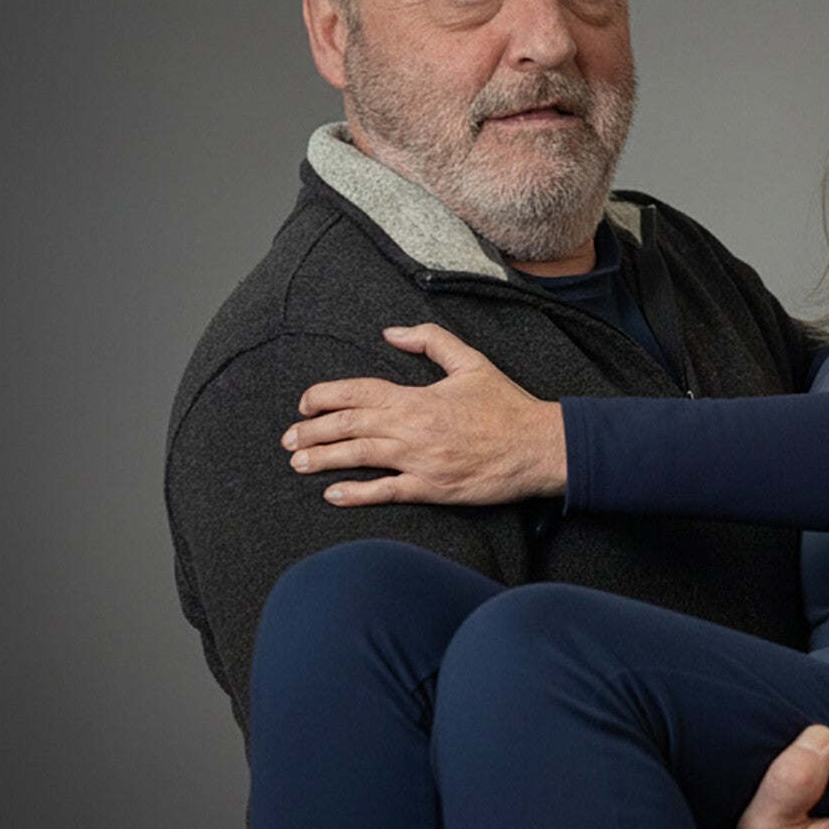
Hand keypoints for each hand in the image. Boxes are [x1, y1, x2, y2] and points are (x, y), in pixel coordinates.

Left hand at [281, 323, 567, 505]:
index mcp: (418, 397)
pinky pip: (386, 492)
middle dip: (312, 430)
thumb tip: (392, 333)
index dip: (325, 397)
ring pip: (359, 458)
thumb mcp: (471, 362)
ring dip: (323, 460)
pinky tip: (334, 494)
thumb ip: (430, 341)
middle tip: (289, 437)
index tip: (305, 403)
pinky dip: (357, 494)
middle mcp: (412, 428)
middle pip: (349, 426)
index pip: (358, 393)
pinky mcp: (432, 488)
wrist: (539, 446)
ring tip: (299, 463)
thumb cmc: (508, 406)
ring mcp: (420, 461)